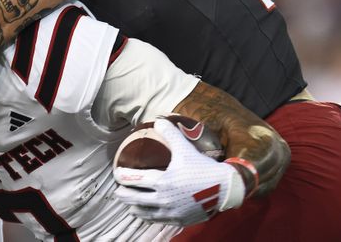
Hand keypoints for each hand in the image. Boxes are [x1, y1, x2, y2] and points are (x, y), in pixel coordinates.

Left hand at [113, 118, 245, 225]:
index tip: (116, 174)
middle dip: (124, 195)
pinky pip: (158, 220)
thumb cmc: (203, 168)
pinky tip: (146, 215)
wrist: (224, 189)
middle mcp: (164, 199)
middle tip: (117, 191)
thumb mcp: (185, 148)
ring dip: (135, 208)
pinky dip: (148, 217)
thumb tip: (159, 119)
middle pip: (136, 198)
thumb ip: (170, 133)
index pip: (137, 179)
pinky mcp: (179, 220)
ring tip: (129, 205)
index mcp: (164, 181)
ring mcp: (171, 212)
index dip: (124, 176)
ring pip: (146, 213)